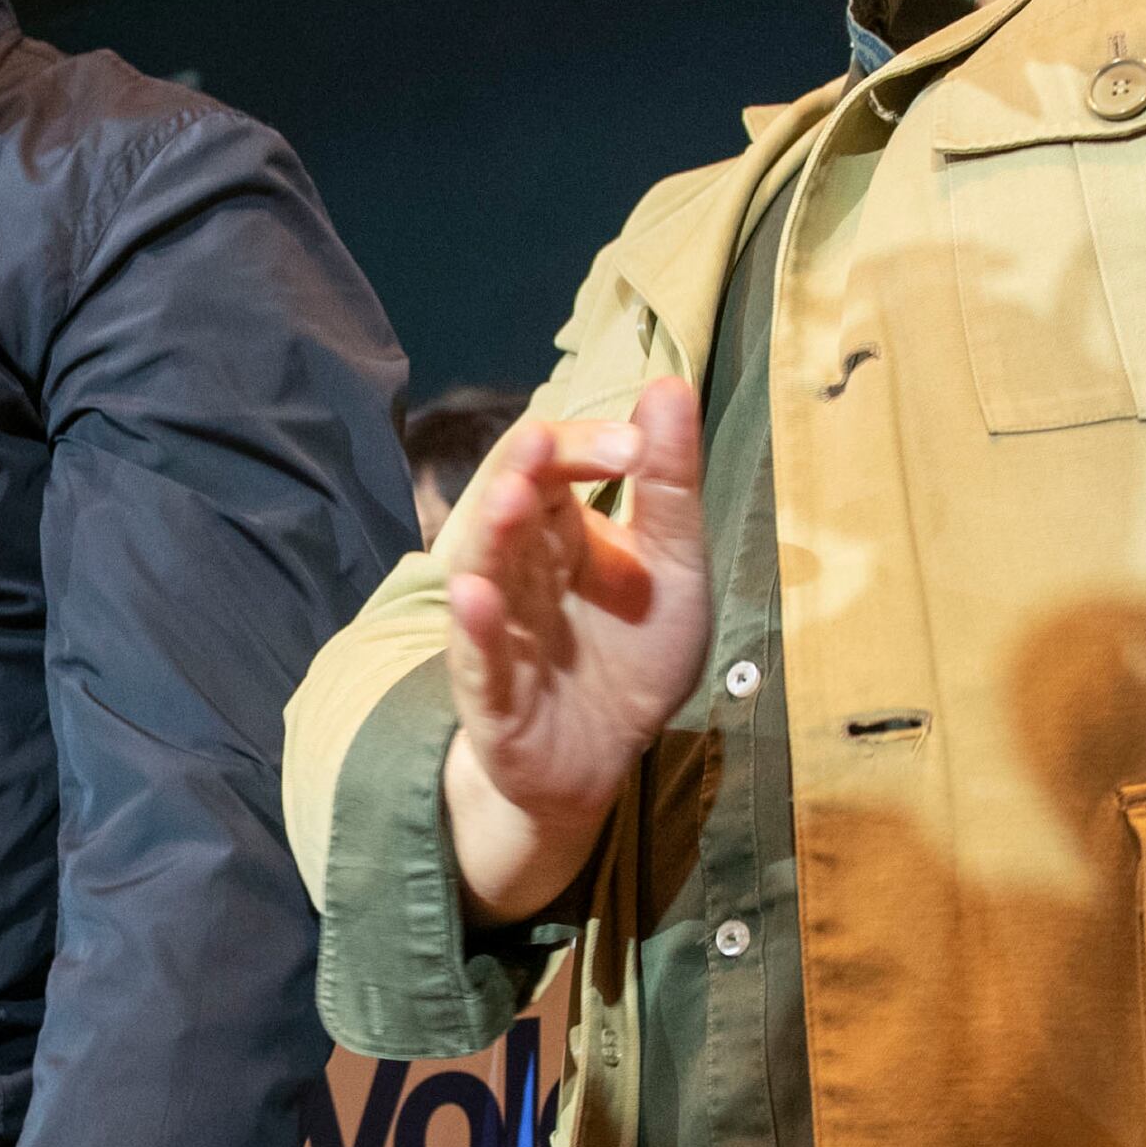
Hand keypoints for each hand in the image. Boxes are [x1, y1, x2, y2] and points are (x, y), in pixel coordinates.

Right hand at [438, 374, 709, 924]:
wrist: (601, 761)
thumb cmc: (629, 658)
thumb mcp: (671, 568)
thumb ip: (669, 487)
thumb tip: (668, 384)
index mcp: (559, 532)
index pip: (554, 466)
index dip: (584, 448)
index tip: (634, 446)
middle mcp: (518, 570)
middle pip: (508, 506)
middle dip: (523, 473)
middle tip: (541, 444)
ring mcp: (499, 631)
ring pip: (483, 572)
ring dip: (493, 534)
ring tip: (510, 499)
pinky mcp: (491, 696)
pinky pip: (477, 658)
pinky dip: (476, 627)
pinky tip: (474, 594)